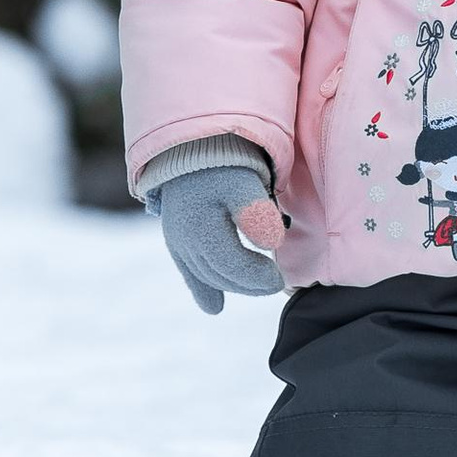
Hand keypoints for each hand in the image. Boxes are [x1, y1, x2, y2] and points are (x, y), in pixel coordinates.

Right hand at [149, 163, 286, 315]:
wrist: (192, 149)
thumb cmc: (223, 165)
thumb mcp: (243, 183)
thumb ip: (255, 212)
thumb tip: (272, 244)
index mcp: (201, 227)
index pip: (232, 265)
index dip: (257, 277)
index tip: (279, 279)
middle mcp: (184, 240)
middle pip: (221, 276)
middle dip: (250, 285)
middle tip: (276, 282)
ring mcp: (177, 243)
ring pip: (208, 277)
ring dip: (234, 285)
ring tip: (258, 284)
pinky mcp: (176, 242)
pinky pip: (190, 273)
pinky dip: (204, 290)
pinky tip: (214, 307)